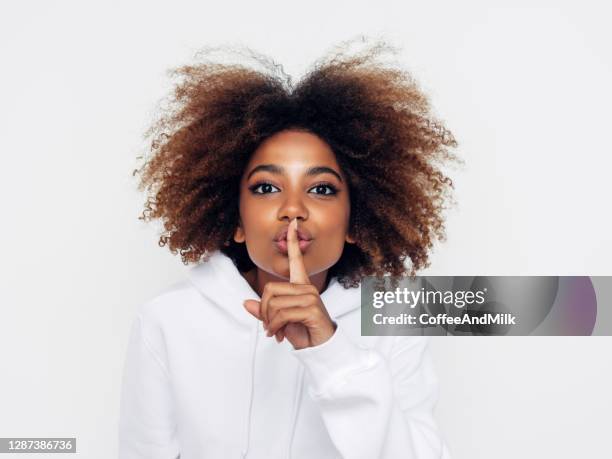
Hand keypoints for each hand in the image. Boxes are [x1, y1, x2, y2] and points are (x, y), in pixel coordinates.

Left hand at [242, 218, 336, 349]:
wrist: (319, 347)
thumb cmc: (302, 331)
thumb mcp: (279, 320)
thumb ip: (264, 310)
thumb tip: (245, 303)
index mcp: (301, 285)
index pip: (296, 259)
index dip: (292, 241)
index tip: (292, 224)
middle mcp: (306, 287)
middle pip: (270, 289)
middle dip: (264, 310)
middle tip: (268, 325)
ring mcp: (310, 296)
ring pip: (275, 304)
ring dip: (269, 322)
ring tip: (273, 331)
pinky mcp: (311, 308)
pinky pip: (282, 314)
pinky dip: (275, 326)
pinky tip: (277, 334)